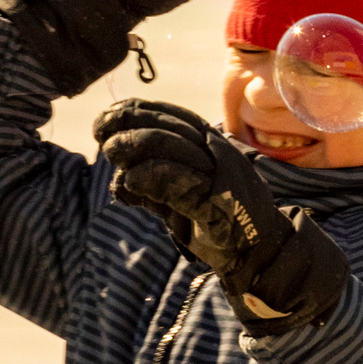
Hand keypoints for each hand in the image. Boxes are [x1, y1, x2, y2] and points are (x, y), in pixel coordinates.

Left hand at [93, 100, 348, 334]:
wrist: (260, 253)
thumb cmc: (221, 223)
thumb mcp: (186, 197)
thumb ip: (160, 184)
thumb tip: (122, 176)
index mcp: (216, 147)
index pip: (177, 117)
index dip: (142, 110)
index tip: (110, 113)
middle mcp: (220, 156)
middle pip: (171, 128)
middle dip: (131, 123)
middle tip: (101, 130)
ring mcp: (221, 178)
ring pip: (173, 149)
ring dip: (135, 146)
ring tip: (110, 150)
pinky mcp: (216, 204)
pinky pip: (180, 184)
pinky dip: (151, 178)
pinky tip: (129, 183)